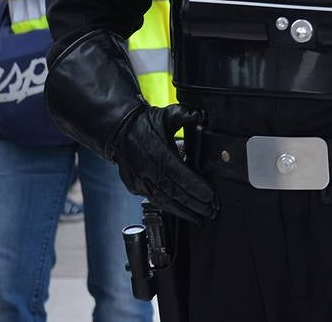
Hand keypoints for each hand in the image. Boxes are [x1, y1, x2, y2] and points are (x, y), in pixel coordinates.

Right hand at [116, 105, 217, 223]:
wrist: (119, 130)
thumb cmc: (145, 123)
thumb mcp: (168, 115)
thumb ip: (187, 114)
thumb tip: (203, 116)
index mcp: (157, 153)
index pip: (180, 176)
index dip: (197, 189)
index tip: (212, 197)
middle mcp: (147, 170)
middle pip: (175, 193)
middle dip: (196, 204)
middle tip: (213, 210)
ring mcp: (140, 180)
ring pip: (165, 201)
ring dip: (185, 211)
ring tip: (201, 217)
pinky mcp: (136, 187)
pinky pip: (156, 201)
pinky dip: (171, 208)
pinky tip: (183, 213)